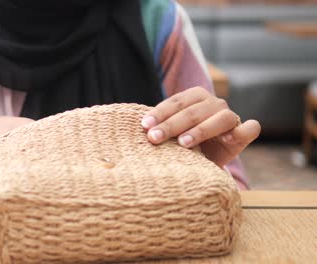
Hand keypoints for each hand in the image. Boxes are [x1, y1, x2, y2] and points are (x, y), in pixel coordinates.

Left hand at [141, 87, 260, 167]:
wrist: (205, 161)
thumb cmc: (184, 143)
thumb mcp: (170, 133)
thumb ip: (159, 125)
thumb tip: (139, 127)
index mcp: (195, 97)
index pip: (176, 102)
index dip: (160, 113)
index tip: (144, 126)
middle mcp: (214, 103)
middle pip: (193, 111)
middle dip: (172, 124)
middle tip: (154, 137)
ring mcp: (231, 116)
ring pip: (220, 117)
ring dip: (201, 129)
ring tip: (183, 143)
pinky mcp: (244, 133)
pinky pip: (250, 129)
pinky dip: (241, 131)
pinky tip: (226, 139)